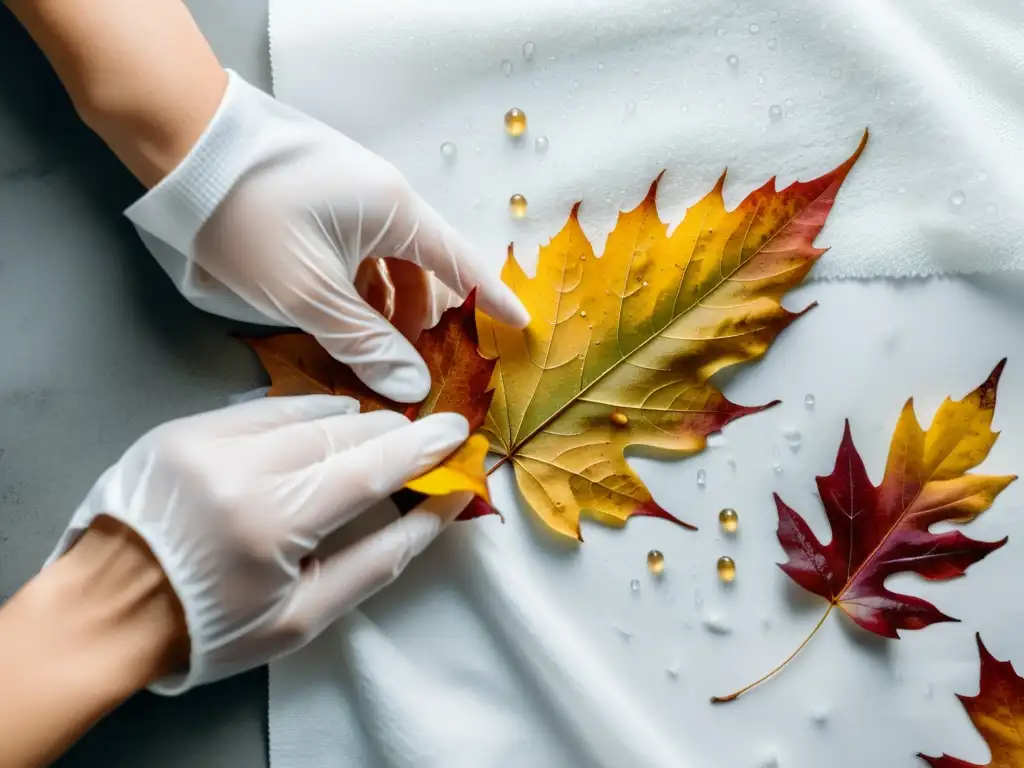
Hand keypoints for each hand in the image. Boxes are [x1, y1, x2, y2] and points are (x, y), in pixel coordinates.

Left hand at [48, 396, 471, 692]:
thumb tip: (440, 511)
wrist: (110, 609)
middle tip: (423, 436)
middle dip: (391, 433)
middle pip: (343, 432)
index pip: (370, 468)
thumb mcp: (305, 616)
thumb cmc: (213, 626)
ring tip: (378, 430)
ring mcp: (207, 440)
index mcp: (274, 523)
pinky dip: (302, 411)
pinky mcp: (183, 428)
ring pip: (305, 412)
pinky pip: (262, 407)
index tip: (458, 431)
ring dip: (351, 420)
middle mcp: (242, 468)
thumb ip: (380, 559)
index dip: (422, 447)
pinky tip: (325, 419)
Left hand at [126, 71, 528, 402]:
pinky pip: (361, 260)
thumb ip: (363, 341)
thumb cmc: (250, 216)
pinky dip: (361, 296)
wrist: (185, 149)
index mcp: (396, 212)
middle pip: (425, 272)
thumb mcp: (308, 291)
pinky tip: (348, 327)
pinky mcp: (325, 208)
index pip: (460, 262)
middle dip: (426, 323)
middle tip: (422, 371)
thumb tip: (412, 386)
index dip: (491, 300)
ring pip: (390, 270)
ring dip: (389, 314)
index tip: (520, 327)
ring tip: (379, 359)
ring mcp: (355, 202)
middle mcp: (386, 202)